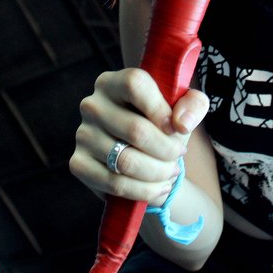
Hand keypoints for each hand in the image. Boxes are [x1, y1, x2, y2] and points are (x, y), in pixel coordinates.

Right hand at [70, 67, 208, 205]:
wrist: (144, 154)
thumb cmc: (164, 123)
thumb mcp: (184, 108)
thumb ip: (193, 104)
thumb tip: (181, 123)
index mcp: (113, 82)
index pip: (135, 84)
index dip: (160, 108)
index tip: (176, 128)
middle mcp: (92, 105)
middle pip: (136, 130)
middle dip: (167, 150)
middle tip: (179, 156)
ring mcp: (83, 135)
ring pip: (127, 161)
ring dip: (158, 172)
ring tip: (171, 172)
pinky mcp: (78, 164)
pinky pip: (115, 183)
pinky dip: (144, 191)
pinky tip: (159, 187)